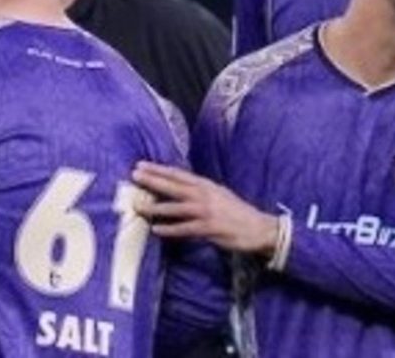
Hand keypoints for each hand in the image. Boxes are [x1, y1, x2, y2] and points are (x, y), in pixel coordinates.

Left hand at [131, 161, 278, 255]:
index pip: (178, 174)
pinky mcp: (209, 228)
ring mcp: (207, 211)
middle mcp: (205, 195)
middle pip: (174, 186)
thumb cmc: (237, 212)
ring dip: (156, 207)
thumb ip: (199, 191)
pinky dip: (170, 229)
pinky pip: (185, 228)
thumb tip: (178, 188)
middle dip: (154, 180)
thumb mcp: (218, 194)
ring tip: (138, 206)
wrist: (259, 227)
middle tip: (135, 175)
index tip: (142, 165)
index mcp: (206, 185)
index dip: (159, 169)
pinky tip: (156, 229)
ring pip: (176, 207)